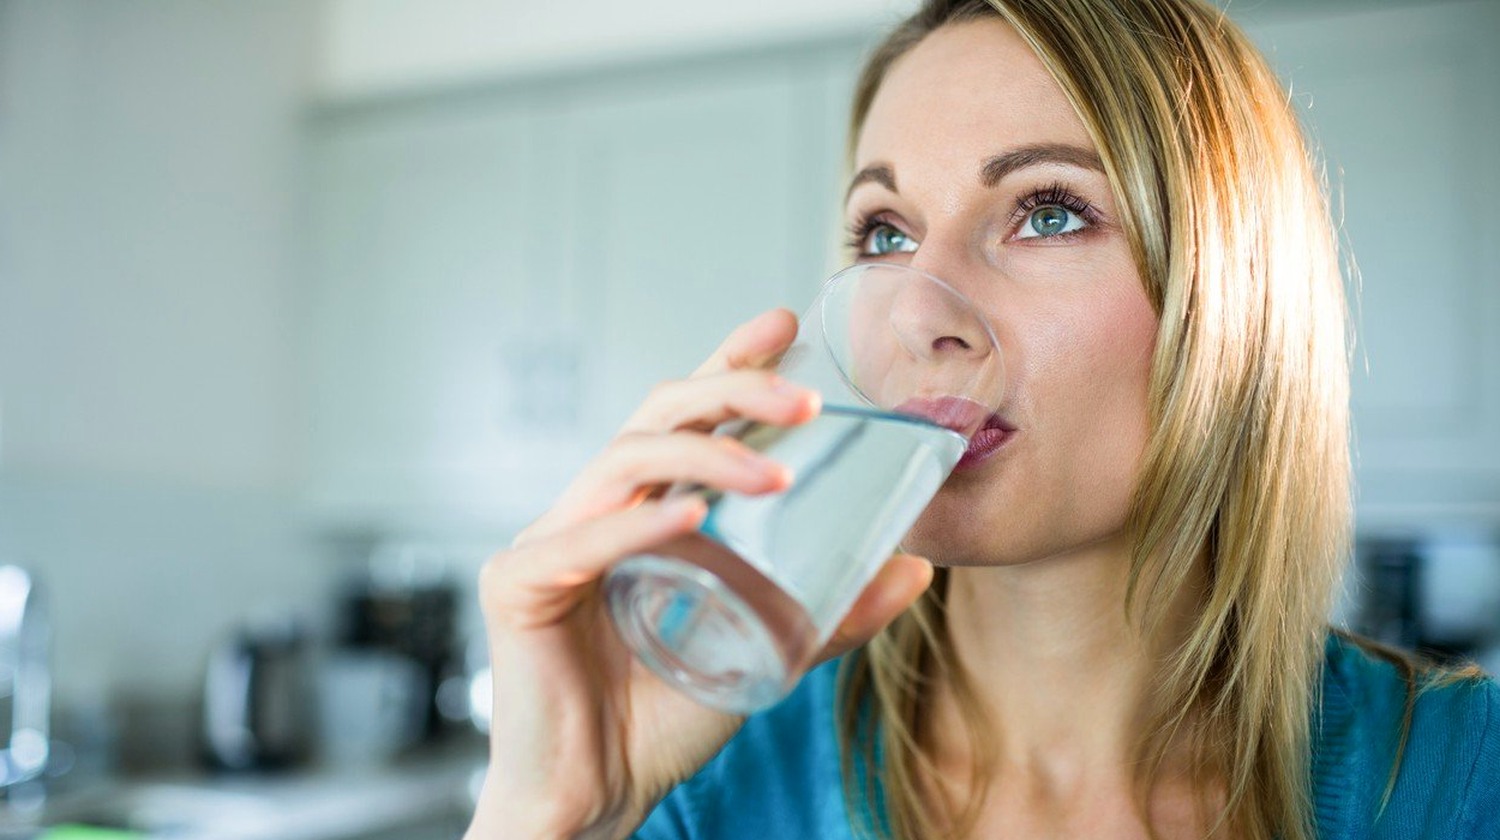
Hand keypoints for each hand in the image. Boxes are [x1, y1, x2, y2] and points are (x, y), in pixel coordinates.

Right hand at [467, 309, 934, 839]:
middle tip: (802, 396)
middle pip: (654, 417)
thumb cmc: (664, 719)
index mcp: (643, 512)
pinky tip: (691, 520)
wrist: (598, 798)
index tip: (783, 325)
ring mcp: (552, 542)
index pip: (685, 418)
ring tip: (776, 468)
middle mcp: (595, 511)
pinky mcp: (518, 585)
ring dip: (704, 454)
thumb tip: (916, 568)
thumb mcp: (766, 649)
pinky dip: (638, 523)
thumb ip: (831, 610)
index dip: (728, 364)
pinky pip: (581, 540)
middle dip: (729, 390)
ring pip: (622, 460)